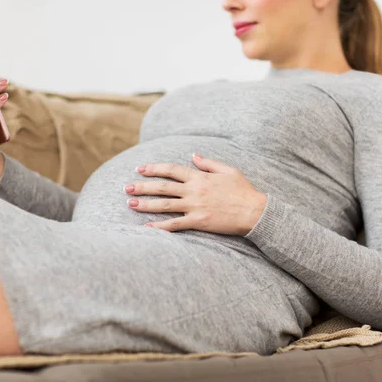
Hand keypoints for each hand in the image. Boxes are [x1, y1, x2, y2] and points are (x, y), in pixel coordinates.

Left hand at [124, 153, 267, 234]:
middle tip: (126, 187)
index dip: (154, 168)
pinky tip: (147, 227)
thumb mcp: (228, 170)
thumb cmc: (244, 191)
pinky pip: (175, 224)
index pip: (171, 169)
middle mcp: (194, 190)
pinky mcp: (198, 222)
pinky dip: (160, 226)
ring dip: (145, 204)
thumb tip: (193, 155)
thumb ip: (208, 163)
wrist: (254, 212)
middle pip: (162, 186)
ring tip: (130, 204)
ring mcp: (195, 207)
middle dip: (143, 186)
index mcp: (200, 177)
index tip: (140, 169)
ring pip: (164, 204)